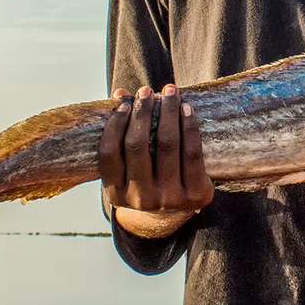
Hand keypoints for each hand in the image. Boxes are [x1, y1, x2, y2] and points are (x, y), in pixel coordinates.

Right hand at [99, 84, 213, 237]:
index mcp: (115, 194)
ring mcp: (169, 199)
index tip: (124, 102)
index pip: (109, 153)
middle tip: (146, 90)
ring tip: (170, 91)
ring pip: (167, 144)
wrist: (173, 214)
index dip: (116, 123)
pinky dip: (189, 126)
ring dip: (168, 112)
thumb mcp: (128, 166)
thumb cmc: (145, 179)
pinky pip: (192, 152)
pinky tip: (187, 108)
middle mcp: (140, 200)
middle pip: (137, 145)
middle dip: (142, 112)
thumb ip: (122, 132)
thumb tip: (119, 93)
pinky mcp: (195, 195)